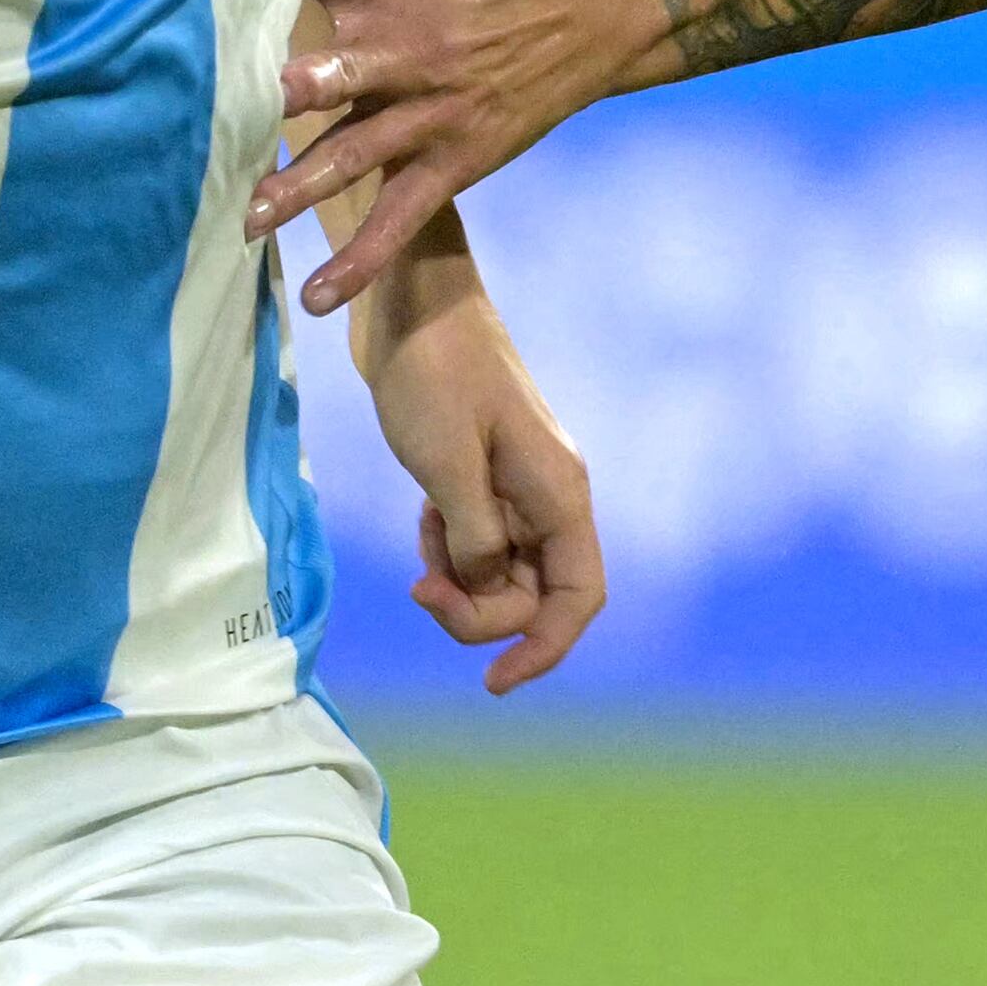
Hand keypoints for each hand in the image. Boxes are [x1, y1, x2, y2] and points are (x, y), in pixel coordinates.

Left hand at [251, 0, 643, 312]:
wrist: (594, 5)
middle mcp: (405, 50)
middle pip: (337, 74)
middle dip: (292, 92)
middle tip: (232, 112)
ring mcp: (430, 114)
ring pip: (356, 157)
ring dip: (301, 189)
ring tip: (247, 219)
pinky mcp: (455, 161)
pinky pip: (402, 220)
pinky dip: (362, 264)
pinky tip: (318, 301)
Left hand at [356, 271, 605, 695]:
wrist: (409, 301)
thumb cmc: (431, 372)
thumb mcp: (446, 466)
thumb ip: (476, 541)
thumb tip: (487, 589)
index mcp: (558, 492)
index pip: (577, 598)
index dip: (543, 649)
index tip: (493, 684)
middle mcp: (549, 495)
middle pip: (531, 595)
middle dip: (478, 609)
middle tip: (418, 587)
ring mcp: (518, 487)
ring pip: (501, 573)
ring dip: (458, 576)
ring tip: (422, 529)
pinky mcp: (485, 477)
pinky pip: (477, 543)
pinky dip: (447, 547)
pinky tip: (423, 511)